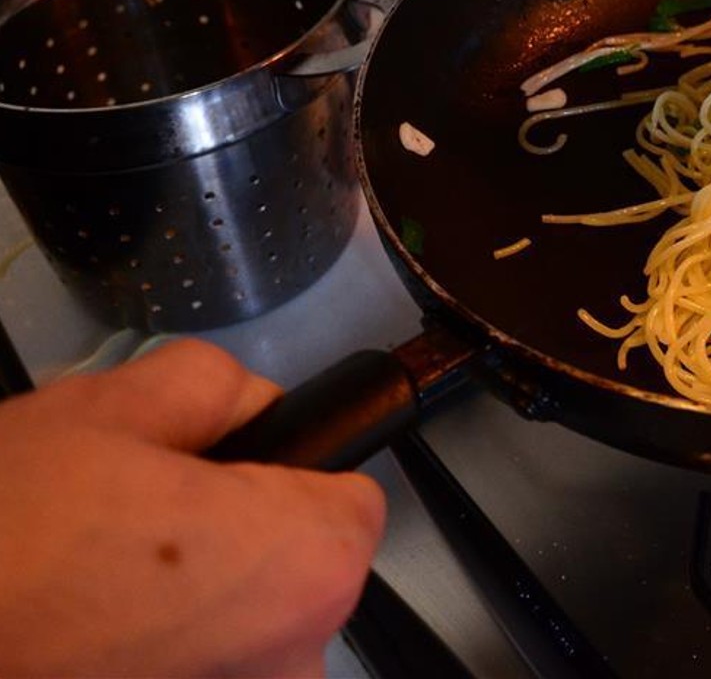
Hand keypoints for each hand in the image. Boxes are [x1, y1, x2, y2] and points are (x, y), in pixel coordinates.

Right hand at [0, 339, 385, 677]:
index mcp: (304, 566)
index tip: (221, 473)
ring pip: (236, 637)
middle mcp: (292, 663)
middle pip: (295, 574)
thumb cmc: (2, 533)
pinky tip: (75, 640)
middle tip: (126, 525)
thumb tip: (254, 404)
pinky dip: (150, 661)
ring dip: (186, 612)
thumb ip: (212, 386)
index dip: (289, 472)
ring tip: (86, 585)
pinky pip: (190, 675)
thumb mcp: (107, 411)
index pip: (351, 500)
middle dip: (233, 541)